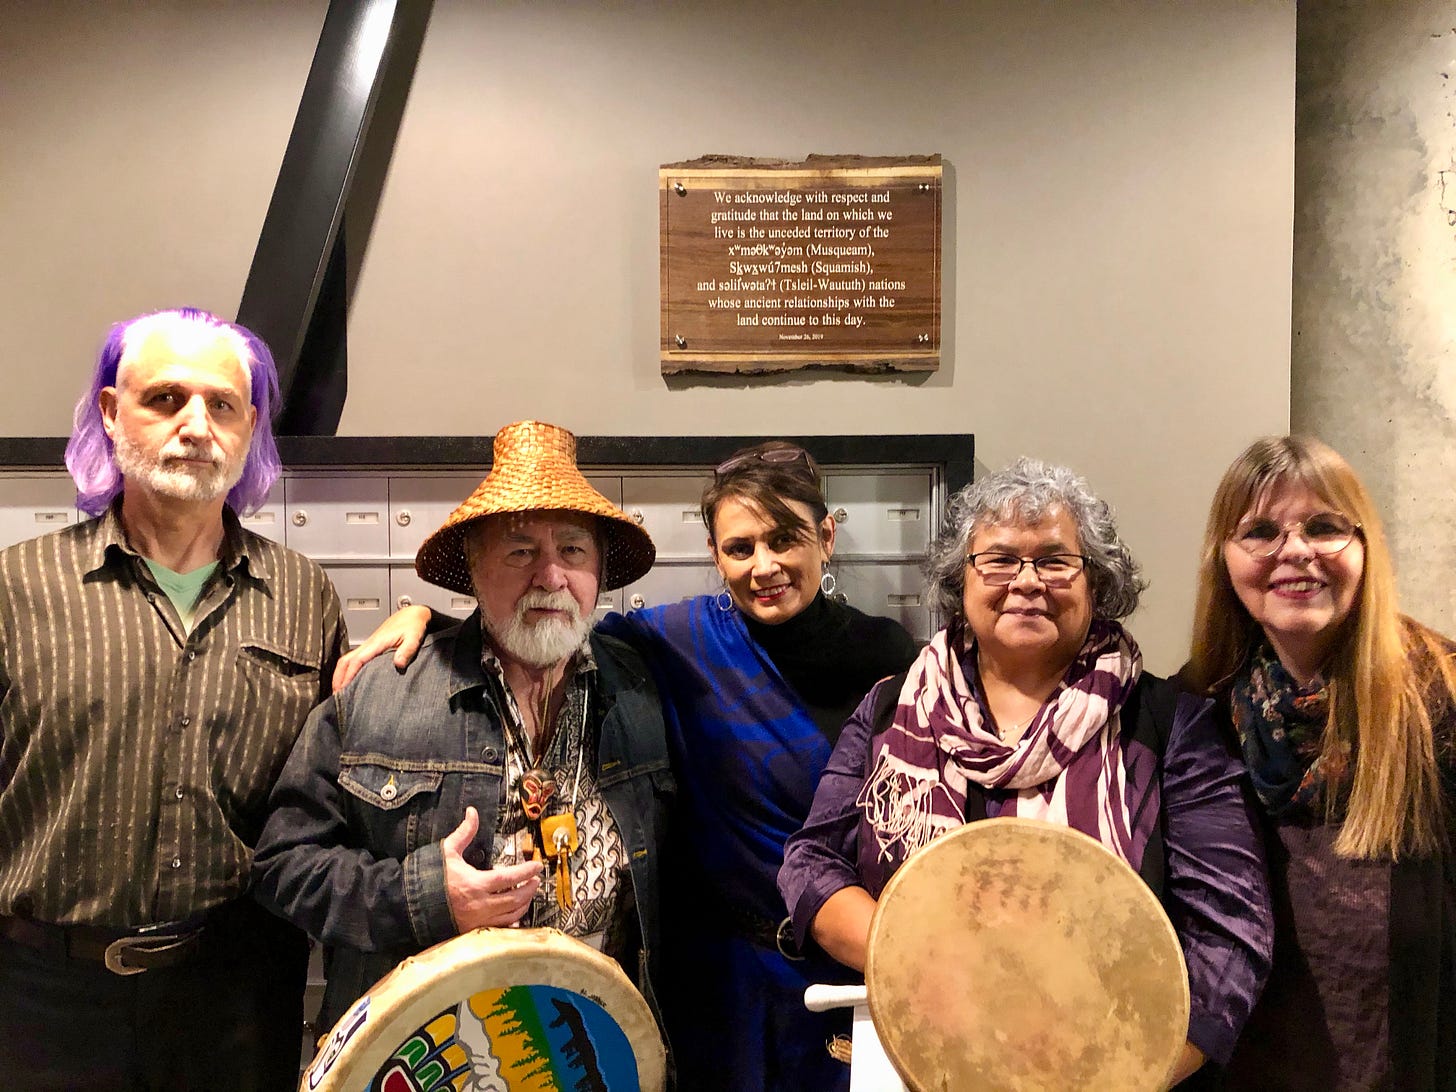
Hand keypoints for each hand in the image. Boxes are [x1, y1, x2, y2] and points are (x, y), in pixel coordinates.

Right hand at [332, 604, 432, 690]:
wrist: (412, 614)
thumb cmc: (413, 625)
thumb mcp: (414, 638)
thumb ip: (407, 651)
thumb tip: (398, 664)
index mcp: (377, 643)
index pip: (357, 660)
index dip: (348, 675)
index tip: (343, 689)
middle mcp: (369, 644)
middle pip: (345, 661)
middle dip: (338, 678)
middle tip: (336, 696)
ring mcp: (368, 645)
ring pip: (347, 660)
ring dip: (340, 675)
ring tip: (339, 692)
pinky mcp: (371, 647)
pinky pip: (354, 659)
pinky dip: (347, 670)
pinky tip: (350, 680)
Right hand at [441, 807, 542, 932]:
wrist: (410, 905)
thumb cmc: (429, 877)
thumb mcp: (447, 851)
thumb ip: (464, 832)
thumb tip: (472, 812)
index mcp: (475, 884)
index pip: (508, 877)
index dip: (526, 871)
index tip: (537, 865)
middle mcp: (479, 905)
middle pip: (515, 899)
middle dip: (529, 889)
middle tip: (535, 879)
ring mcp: (477, 922)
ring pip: (510, 916)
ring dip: (524, 904)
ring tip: (528, 893)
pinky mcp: (472, 932)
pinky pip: (499, 929)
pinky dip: (511, 921)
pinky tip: (515, 913)